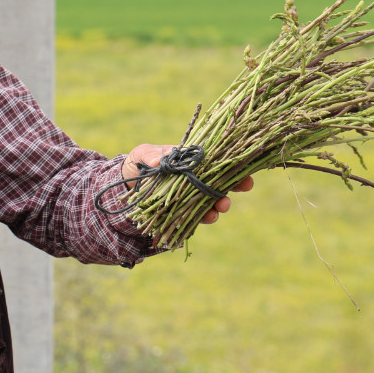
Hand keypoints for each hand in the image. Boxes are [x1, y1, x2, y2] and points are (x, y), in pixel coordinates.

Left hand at [124, 144, 253, 224]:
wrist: (127, 186)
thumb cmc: (139, 163)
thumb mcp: (142, 154)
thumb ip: (150, 155)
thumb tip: (158, 161)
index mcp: (192, 162)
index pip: (217, 162)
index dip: (234, 166)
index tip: (246, 170)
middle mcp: (196, 179)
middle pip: (220, 181)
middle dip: (235, 185)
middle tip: (244, 187)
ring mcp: (190, 196)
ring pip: (211, 200)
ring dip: (219, 204)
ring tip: (220, 208)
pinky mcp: (182, 212)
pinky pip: (196, 216)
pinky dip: (203, 217)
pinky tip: (208, 218)